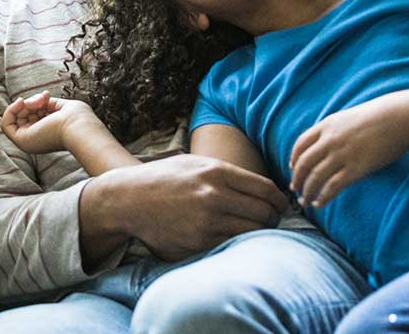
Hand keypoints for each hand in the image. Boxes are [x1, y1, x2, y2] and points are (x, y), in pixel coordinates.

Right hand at [1, 92, 96, 154]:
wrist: (80, 128)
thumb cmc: (77, 119)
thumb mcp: (59, 106)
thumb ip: (44, 103)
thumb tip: (31, 101)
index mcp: (47, 134)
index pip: (32, 115)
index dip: (36, 102)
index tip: (46, 96)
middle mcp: (37, 139)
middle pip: (23, 115)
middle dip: (32, 101)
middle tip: (44, 98)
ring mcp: (28, 141)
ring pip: (16, 117)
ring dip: (25, 103)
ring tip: (40, 101)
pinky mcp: (22, 140)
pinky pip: (6, 124)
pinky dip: (10, 110)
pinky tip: (22, 102)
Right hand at [96, 154, 289, 260]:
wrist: (128, 199)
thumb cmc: (165, 179)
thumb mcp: (196, 163)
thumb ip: (229, 173)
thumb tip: (267, 190)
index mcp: (217, 172)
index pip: (267, 190)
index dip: (280, 201)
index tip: (280, 206)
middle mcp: (214, 196)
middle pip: (265, 214)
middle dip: (273, 220)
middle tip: (270, 222)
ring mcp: (206, 222)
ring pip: (252, 234)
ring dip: (258, 235)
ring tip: (252, 231)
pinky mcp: (197, 243)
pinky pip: (230, 246)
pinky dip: (236, 244)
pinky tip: (231, 239)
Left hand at [289, 97, 408, 208]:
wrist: (401, 116)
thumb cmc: (382, 116)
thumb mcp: (351, 117)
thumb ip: (338, 129)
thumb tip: (334, 142)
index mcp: (327, 125)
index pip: (300, 144)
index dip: (294, 159)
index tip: (292, 168)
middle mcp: (330, 140)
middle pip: (303, 163)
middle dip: (297, 179)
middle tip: (295, 190)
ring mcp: (341, 154)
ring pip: (314, 178)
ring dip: (307, 192)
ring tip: (305, 201)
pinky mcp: (356, 169)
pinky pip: (332, 187)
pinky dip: (323, 198)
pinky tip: (320, 203)